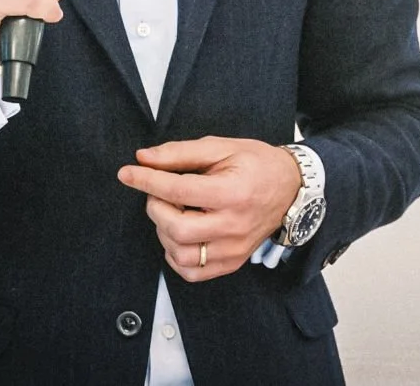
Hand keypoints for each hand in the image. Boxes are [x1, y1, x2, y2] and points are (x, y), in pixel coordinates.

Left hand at [117, 137, 301, 281]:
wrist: (292, 189)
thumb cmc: (257, 164)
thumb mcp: (221, 147)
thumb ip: (180, 153)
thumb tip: (144, 158)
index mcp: (233, 192)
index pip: (179, 190)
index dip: (147, 180)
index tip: (128, 173)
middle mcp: (234, 225)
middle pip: (178, 229)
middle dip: (156, 208)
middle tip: (159, 193)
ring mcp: (234, 249)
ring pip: (182, 256)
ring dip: (164, 233)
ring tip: (172, 211)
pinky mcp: (232, 262)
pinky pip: (193, 273)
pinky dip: (175, 256)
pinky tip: (179, 234)